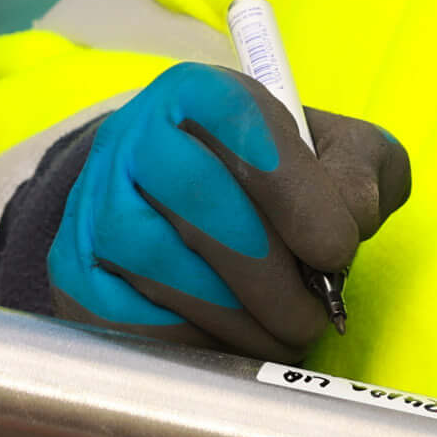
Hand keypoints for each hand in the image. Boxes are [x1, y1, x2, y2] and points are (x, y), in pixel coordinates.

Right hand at [49, 62, 410, 359]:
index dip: (296, 190)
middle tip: (315, 313)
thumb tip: (351, 216)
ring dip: (237, 316)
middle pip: (196, 195)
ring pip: (159, 262)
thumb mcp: (338, 159)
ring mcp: (92, 205)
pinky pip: (129, 319)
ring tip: (282, 332)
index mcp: (198, 92)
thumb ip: (362, 172)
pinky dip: (193, 344)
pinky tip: (232, 344)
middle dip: (269, 271)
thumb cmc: (279, 186)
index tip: (338, 249)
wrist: (187, 216)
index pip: (240, 122)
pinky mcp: (73, 274)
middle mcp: (132, 136)